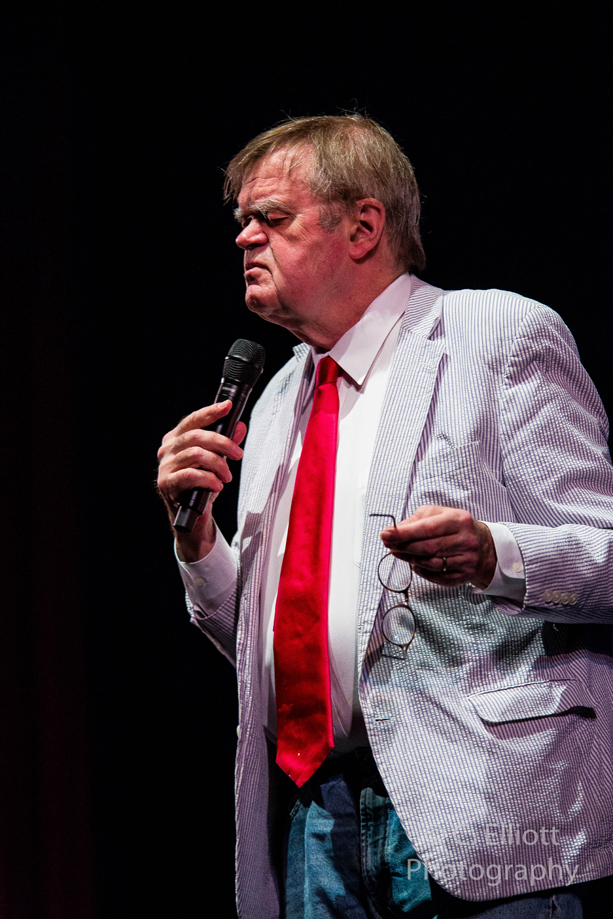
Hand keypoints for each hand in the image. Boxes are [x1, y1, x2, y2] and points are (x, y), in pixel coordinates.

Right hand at [157, 400, 246, 560]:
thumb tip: (239, 427)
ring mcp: (165, 467)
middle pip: (196, 436)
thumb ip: (226, 444)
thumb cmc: (201, 486)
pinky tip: (217, 485)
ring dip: (218, 464)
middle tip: (237, 453)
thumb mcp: (217, 462)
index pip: (192, 420)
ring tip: (227, 476)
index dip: (210, 412)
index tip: (227, 407)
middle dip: (222, 442)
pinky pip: (190, 475)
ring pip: (195, 454)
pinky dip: (208, 479)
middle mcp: (167, 450)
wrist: (192, 516)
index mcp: (176, 440)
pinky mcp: (167, 483)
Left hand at [380, 505, 496, 589]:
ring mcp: (466, 560)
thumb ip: (416, 520)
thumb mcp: (439, 514)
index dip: (404, 533)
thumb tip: (394, 531)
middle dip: (403, 547)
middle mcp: (465, 540)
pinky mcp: (464, 575)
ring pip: (430, 563)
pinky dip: (422, 571)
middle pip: (427, 548)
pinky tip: (416, 564)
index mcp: (458, 521)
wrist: (484, 546)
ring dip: (410, 559)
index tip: (385, 534)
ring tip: (399, 553)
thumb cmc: (456, 528)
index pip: (427, 528)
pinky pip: (437, 577)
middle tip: (389, 545)